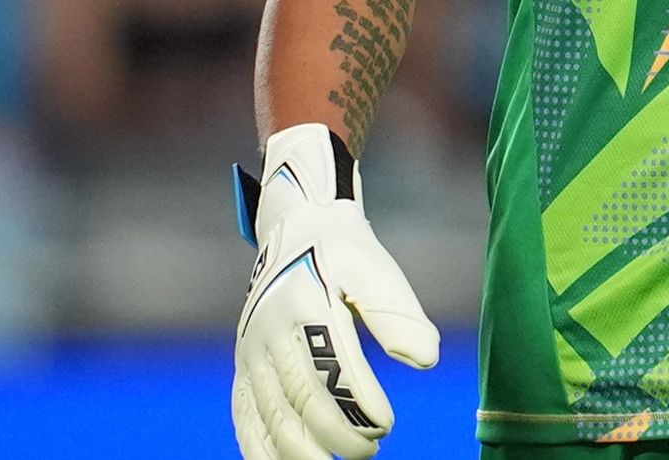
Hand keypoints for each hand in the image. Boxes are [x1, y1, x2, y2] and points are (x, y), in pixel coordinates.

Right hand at [232, 124, 439, 459]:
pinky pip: (245, 418)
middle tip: (371, 449)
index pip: (331, 366)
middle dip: (334, 434)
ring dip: (300, 450)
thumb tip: (425, 360)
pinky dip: (261, 449)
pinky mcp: (243, 369)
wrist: (295, 230)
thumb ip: (396, 314)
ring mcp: (251, 355)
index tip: (386, 423)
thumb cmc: (346, 254)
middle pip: (299, 399)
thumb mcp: (375, 270)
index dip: (357, 401)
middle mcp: (271, 334)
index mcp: (306, 306)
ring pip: (270, 416)